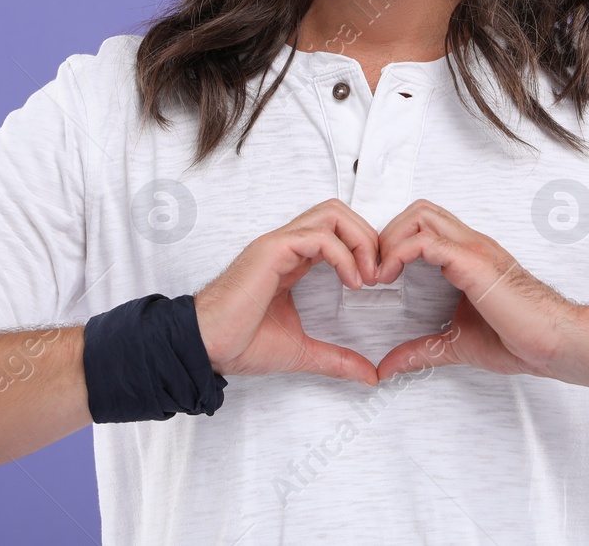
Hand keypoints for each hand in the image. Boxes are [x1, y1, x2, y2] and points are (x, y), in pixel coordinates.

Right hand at [193, 199, 381, 386]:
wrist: (208, 346)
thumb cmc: (241, 343)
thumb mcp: (302, 351)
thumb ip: (336, 358)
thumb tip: (369, 375)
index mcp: (293, 260)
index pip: (337, 231)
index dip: (364, 248)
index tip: (378, 281)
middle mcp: (287, 245)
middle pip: (338, 212)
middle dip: (368, 236)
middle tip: (380, 274)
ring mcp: (279, 244)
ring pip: (331, 214)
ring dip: (360, 240)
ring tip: (369, 276)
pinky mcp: (272, 250)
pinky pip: (318, 236)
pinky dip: (344, 254)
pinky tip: (352, 281)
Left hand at [373, 199, 578, 383]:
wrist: (553, 343)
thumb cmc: (518, 339)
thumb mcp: (456, 344)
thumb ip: (422, 351)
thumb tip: (388, 367)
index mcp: (467, 256)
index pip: (424, 224)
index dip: (394, 242)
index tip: (378, 277)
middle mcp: (469, 244)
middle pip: (418, 210)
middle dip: (388, 234)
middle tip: (375, 270)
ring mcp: (472, 249)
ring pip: (419, 215)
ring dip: (390, 239)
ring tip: (379, 275)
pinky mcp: (472, 262)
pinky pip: (425, 242)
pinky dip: (398, 254)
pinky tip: (389, 278)